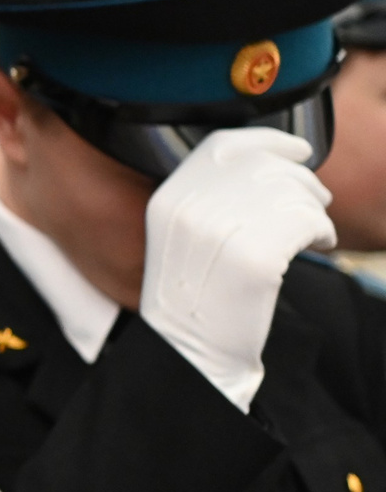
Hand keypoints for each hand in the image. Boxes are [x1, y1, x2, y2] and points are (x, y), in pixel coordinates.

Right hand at [139, 127, 334, 409]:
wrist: (191, 351)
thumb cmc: (196, 296)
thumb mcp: (183, 236)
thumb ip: (211, 196)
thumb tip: (274, 160)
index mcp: (169, 199)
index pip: (224, 145)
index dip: (268, 141)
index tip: (298, 149)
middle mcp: (191, 208)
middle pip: (266, 166)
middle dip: (302, 181)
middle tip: (314, 205)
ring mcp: (222, 231)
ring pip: (293, 192)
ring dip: (315, 210)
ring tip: (312, 233)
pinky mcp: (256, 258)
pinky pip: (308, 222)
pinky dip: (323, 232)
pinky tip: (317, 248)